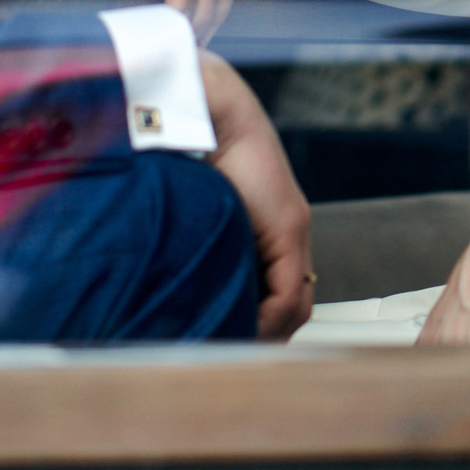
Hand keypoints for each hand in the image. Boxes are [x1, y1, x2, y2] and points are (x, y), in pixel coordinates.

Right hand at [200, 51, 312, 339]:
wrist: (210, 115)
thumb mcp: (198, 212)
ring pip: (295, 304)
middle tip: (237, 354)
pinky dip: (268, 318)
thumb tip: (174, 281)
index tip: (233, 342)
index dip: (259, 324)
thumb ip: (199, 246)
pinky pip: (288, 293)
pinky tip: (244, 327)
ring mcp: (292, 232)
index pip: (276, 295)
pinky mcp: (290, 227)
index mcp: (266, 231)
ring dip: (266, 331)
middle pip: (291, 306)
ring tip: (235, 347)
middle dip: (266, 335)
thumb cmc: (197, 154)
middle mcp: (287, 234)